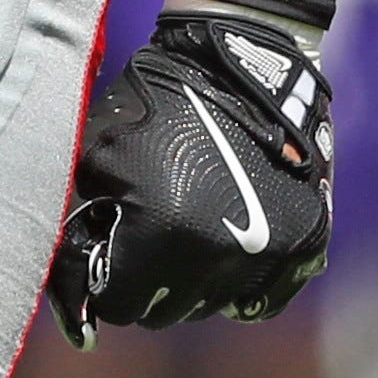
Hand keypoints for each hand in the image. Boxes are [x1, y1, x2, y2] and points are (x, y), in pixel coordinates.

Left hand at [46, 9, 332, 341]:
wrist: (236, 63)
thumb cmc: (152, 105)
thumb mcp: (94, 159)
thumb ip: (78, 229)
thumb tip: (70, 301)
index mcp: (164, 233)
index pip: (121, 307)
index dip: (107, 284)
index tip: (110, 257)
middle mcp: (221, 252)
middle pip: (169, 313)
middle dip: (147, 286)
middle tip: (145, 244)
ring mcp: (271, 252)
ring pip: (214, 308)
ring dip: (193, 284)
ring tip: (184, 234)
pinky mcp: (307, 243)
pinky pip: (263, 300)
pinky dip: (240, 286)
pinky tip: (223, 252)